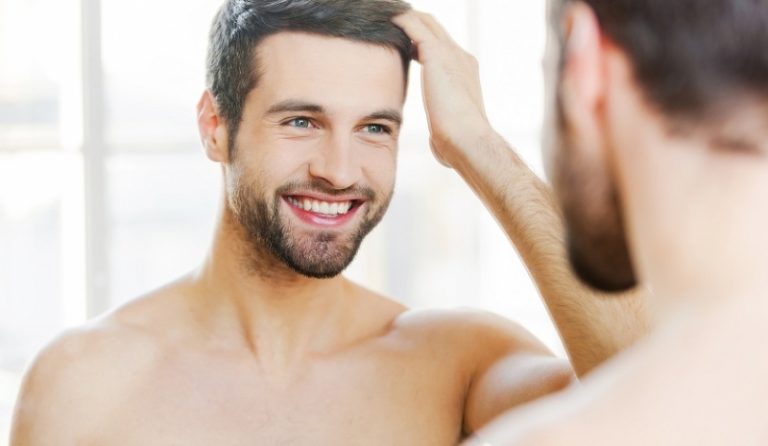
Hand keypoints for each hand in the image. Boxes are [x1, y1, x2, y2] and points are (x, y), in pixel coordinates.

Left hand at [393, 11, 494, 167]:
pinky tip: (384, 25)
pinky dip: (399, 22)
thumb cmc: (458, 144)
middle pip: (434, 27)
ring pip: (424, 21)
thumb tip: (438, 140)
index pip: (442, 45)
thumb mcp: (449, 126)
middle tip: (389, 24)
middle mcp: (460, 57)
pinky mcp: (437, 54)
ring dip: (404, 19)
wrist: (468, 140)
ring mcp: (450, 53)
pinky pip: (414, 26)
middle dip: (413, 23)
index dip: (421, 41)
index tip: (403, 45)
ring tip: (383, 20)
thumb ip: (443, 122)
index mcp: (465, 72)